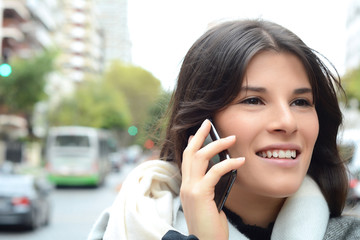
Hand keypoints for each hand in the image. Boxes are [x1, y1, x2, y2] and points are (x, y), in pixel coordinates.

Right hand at [180, 119, 244, 239]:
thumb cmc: (210, 226)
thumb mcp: (210, 202)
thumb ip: (211, 186)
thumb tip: (221, 171)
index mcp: (187, 186)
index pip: (186, 159)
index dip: (192, 143)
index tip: (197, 132)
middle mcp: (185, 184)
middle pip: (190, 152)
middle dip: (199, 135)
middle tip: (208, 122)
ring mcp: (190, 188)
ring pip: (200, 157)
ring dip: (217, 144)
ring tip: (232, 137)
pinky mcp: (199, 194)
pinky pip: (215, 172)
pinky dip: (228, 163)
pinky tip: (240, 160)